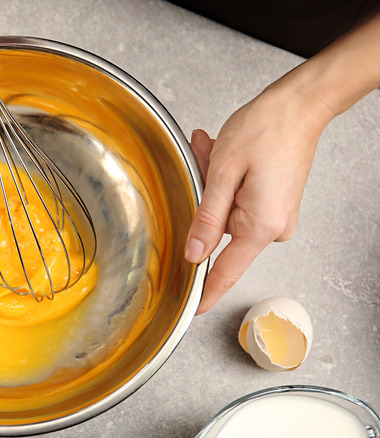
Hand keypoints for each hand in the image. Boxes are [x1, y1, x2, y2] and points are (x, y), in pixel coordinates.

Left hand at [186, 82, 327, 313]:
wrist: (299, 106)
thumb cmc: (266, 130)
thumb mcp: (222, 174)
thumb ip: (206, 218)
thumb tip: (194, 253)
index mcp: (260, 226)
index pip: (226, 271)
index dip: (206, 291)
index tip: (192, 310)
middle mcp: (273, 227)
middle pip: (218, 229)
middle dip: (203, 195)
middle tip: (205, 157)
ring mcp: (276, 216)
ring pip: (224, 210)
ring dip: (213, 181)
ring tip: (216, 149)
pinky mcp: (274, 205)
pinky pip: (237, 200)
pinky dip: (225, 180)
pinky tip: (222, 153)